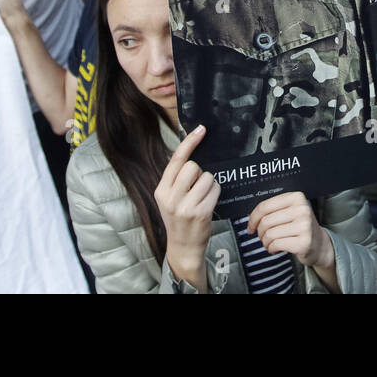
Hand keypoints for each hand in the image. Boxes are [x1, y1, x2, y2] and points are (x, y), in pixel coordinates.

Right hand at [154, 125, 218, 286]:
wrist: (183, 247)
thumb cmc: (179, 219)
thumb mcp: (170, 199)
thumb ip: (176, 179)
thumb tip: (192, 154)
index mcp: (161, 190)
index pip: (175, 160)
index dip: (189, 142)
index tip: (200, 129)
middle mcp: (170, 197)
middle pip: (193, 166)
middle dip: (199, 173)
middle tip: (196, 188)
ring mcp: (185, 206)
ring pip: (207, 177)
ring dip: (209, 184)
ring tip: (202, 197)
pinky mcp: (200, 213)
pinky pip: (215, 189)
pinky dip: (215, 193)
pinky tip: (208, 203)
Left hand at [246, 192, 333, 269]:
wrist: (318, 244)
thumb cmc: (299, 227)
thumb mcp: (290, 212)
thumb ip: (273, 210)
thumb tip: (250, 216)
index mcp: (297, 197)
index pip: (265, 206)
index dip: (253, 217)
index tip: (251, 225)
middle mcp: (302, 209)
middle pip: (266, 221)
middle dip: (259, 231)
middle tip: (262, 236)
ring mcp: (304, 226)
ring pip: (269, 234)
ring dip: (265, 242)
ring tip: (269, 243)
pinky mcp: (304, 242)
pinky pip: (276, 244)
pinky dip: (271, 248)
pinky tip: (275, 248)